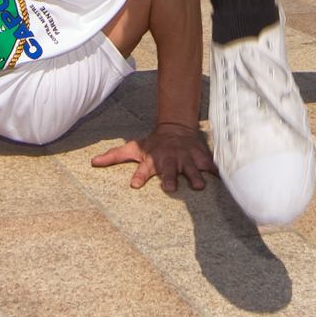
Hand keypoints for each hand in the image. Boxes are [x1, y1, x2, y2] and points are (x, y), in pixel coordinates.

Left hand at [90, 123, 214, 192]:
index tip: (135, 184)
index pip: (143, 169)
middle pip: (169, 171)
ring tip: (198, 186)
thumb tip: (92, 162)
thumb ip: (114, 156)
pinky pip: (210, 164)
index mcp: (152, 160)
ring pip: (191, 169)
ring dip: (194, 177)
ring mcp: (186, 159)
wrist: (176, 128)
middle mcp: (169, 160)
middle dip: (170, 178)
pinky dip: (216, 170)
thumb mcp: (133, 148)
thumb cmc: (152, 143)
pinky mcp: (200, 157)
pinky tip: (223, 177)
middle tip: (170, 188)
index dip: (139, 176)